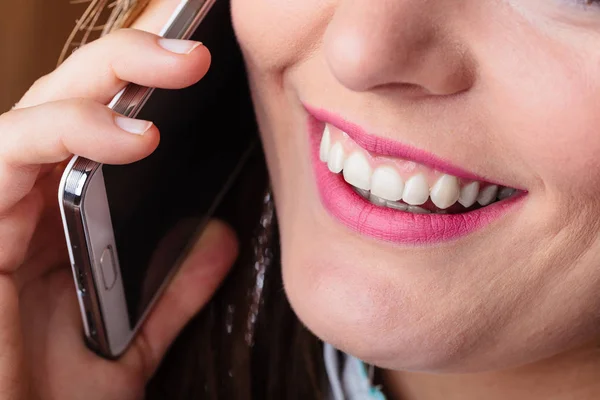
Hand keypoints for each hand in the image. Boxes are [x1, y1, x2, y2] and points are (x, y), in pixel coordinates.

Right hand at [0, 28, 236, 398]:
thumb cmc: (48, 398)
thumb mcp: (130, 338)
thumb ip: (173, 290)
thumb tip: (220, 238)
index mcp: (64, 220)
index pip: (101, 129)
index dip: (145, 86)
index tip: (204, 67)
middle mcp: (28, 202)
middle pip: (75, 99)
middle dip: (136, 60)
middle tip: (200, 51)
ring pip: (44, 106)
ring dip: (112, 76)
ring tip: (181, 67)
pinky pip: (9, 150)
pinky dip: (68, 131)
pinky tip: (134, 137)